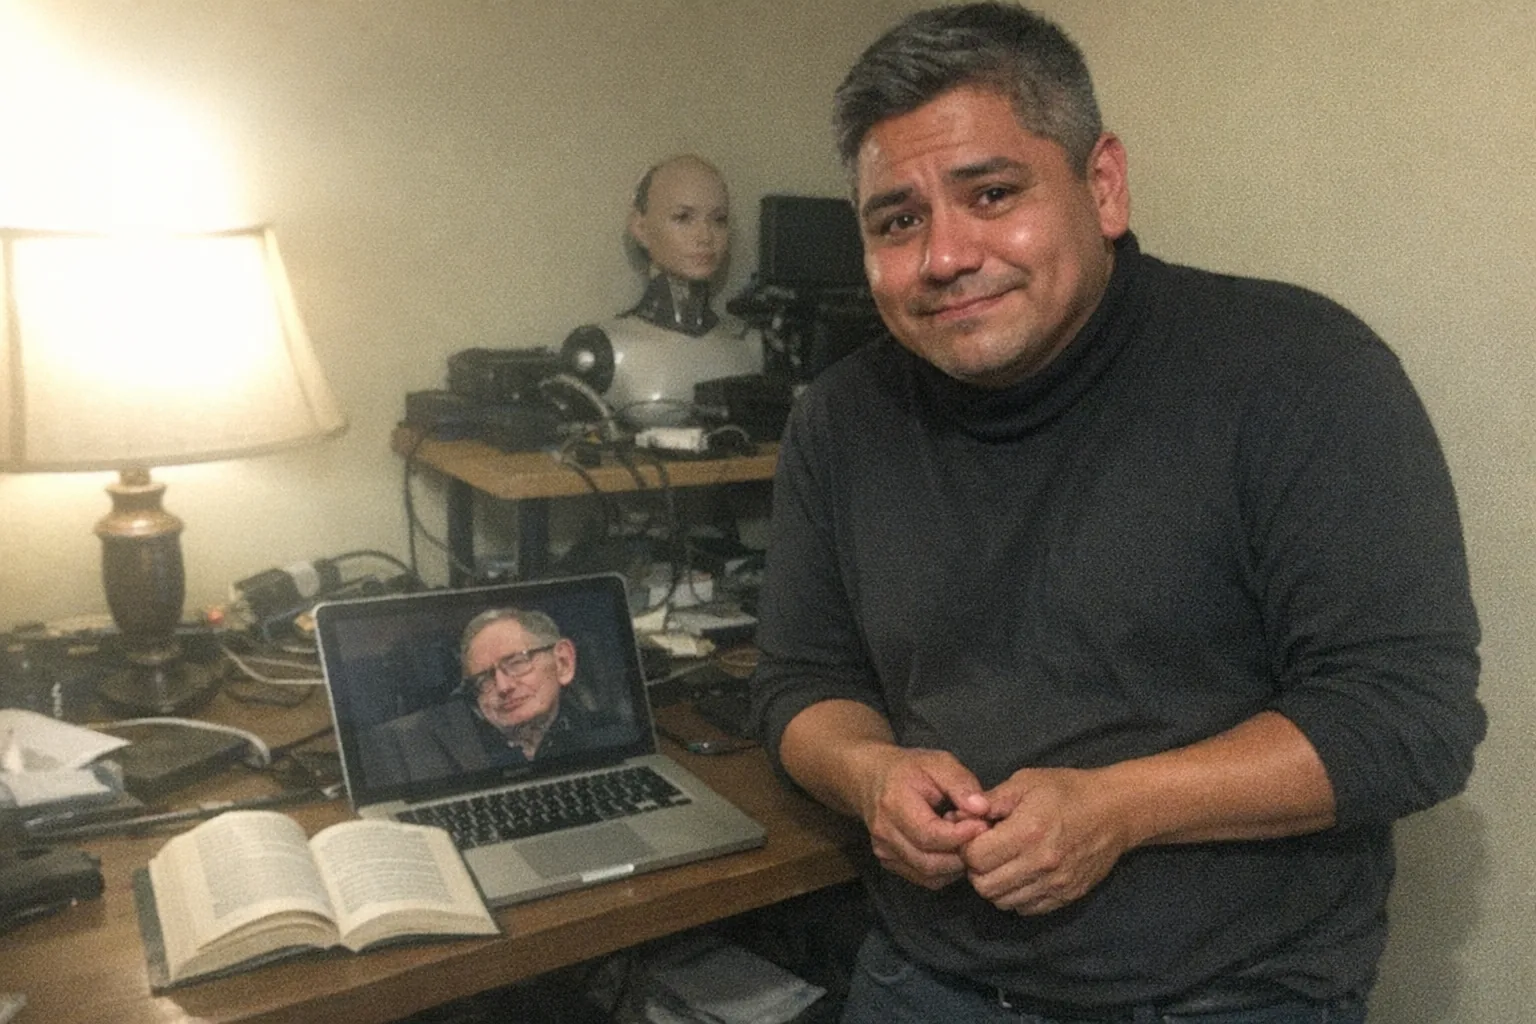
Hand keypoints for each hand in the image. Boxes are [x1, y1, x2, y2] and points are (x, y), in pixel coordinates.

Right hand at [855, 746, 992, 889]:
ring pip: (929, 875)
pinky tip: (952, 849)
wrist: (871, 778)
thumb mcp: (938, 763)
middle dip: (962, 853)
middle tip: (979, 835)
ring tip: (965, 840)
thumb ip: (961, 783)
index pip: (930, 835)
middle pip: (930, 862)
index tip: (983, 825)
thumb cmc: (908, 769)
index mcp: (893, 804)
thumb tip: (982, 809)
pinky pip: (924, 878)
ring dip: (956, 864)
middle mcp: (884, 833)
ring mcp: (884, 852)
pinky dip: (945, 870)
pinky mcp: (889, 863)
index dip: (961, 835)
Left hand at [960, 767, 1130, 914]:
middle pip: (984, 885)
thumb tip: (961, 814)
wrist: (1115, 811)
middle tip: (985, 852)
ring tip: (1002, 863)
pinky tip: (1020, 875)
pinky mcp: (1066, 897)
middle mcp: (1039, 864)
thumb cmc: (1067, 790)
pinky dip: (1016, 896)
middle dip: (976, 869)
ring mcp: (1054, 885)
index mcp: (1026, 832)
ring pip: (1002, 901)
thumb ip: (991, 800)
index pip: (975, 857)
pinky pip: (1026, 909)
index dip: (967, 846)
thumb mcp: (1025, 782)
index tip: (975, 836)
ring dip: (995, 885)